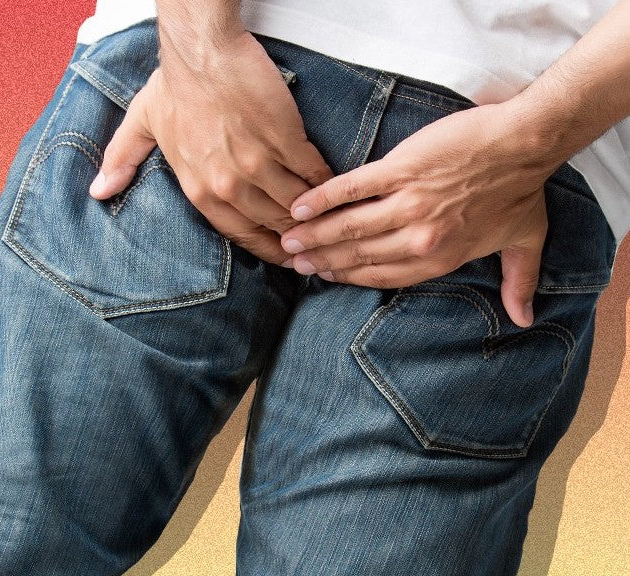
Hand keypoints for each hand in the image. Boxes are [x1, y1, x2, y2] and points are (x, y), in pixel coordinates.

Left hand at [90, 29, 331, 263]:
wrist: (203, 49)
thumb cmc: (177, 85)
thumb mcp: (143, 123)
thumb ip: (123, 160)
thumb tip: (99, 191)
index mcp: (200, 190)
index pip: (242, 236)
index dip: (270, 250)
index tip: (287, 256)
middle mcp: (229, 186)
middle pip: (274, 224)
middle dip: (297, 235)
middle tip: (314, 239)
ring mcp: (259, 164)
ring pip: (296, 204)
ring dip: (314, 211)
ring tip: (328, 215)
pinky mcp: (285, 140)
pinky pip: (311, 173)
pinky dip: (325, 182)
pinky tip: (331, 184)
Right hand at [281, 102, 558, 327]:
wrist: (525, 143)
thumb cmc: (524, 191)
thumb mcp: (525, 241)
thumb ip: (517, 283)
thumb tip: (524, 320)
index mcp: (441, 258)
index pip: (383, 274)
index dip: (350, 277)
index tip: (327, 274)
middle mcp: (419, 238)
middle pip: (360, 254)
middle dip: (324, 259)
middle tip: (295, 262)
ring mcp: (407, 204)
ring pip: (350, 226)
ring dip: (316, 235)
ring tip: (289, 240)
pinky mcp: (400, 170)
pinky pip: (353, 189)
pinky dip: (325, 199)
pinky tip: (302, 207)